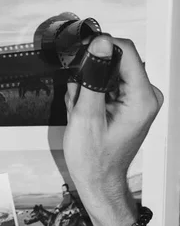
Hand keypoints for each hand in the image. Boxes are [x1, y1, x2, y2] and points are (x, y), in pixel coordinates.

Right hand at [63, 35, 162, 225]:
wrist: (98, 181)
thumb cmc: (94, 158)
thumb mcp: (85, 116)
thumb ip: (92, 76)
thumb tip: (100, 43)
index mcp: (142, 99)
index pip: (126, 52)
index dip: (100, 47)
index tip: (81, 52)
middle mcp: (145, 96)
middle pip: (115, 61)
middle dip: (89, 76)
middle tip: (79, 100)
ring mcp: (138, 99)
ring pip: (106, 73)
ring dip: (87, 87)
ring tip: (81, 111)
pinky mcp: (129, 102)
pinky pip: (106, 84)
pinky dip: (91, 94)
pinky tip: (85, 112)